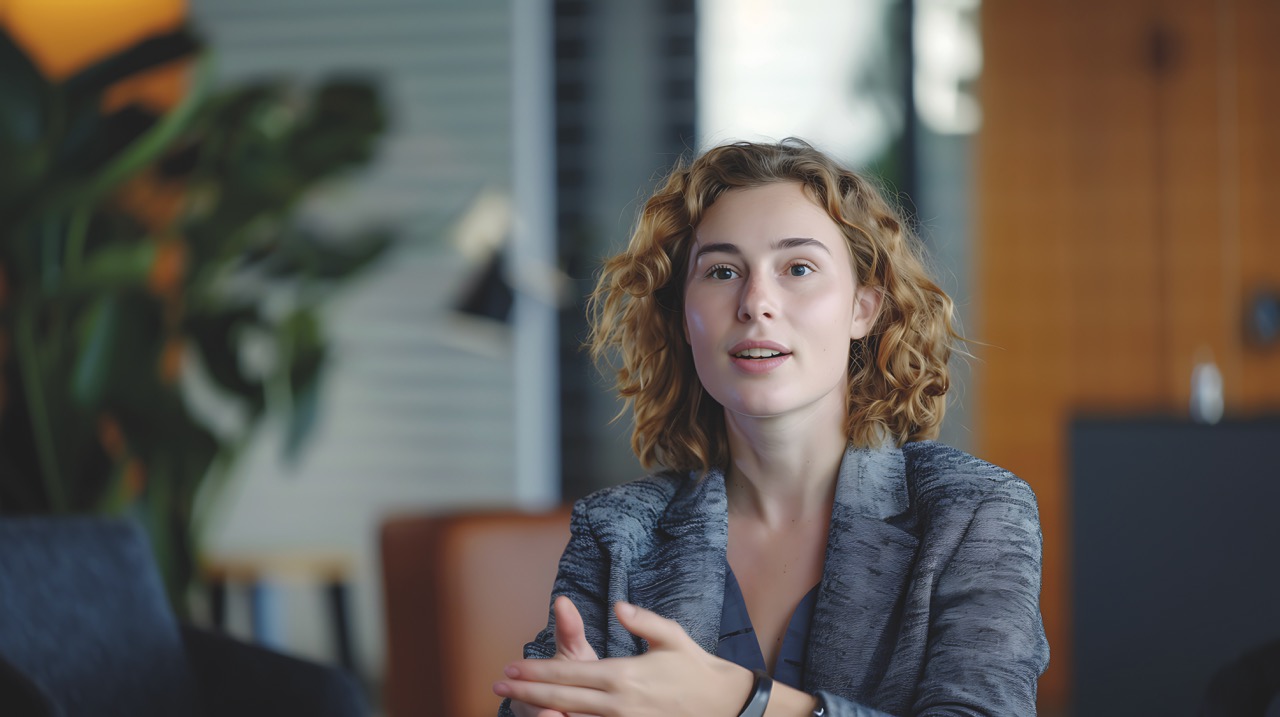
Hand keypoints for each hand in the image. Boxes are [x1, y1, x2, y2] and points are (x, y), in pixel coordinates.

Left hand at [495, 601, 753, 716]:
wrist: (722, 705)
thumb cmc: (695, 668)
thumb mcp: (670, 636)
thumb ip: (642, 620)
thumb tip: (618, 605)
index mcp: (624, 675)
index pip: (569, 673)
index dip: (537, 671)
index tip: (512, 668)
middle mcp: (619, 702)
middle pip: (563, 698)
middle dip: (527, 692)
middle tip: (499, 685)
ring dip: (543, 711)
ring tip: (515, 704)